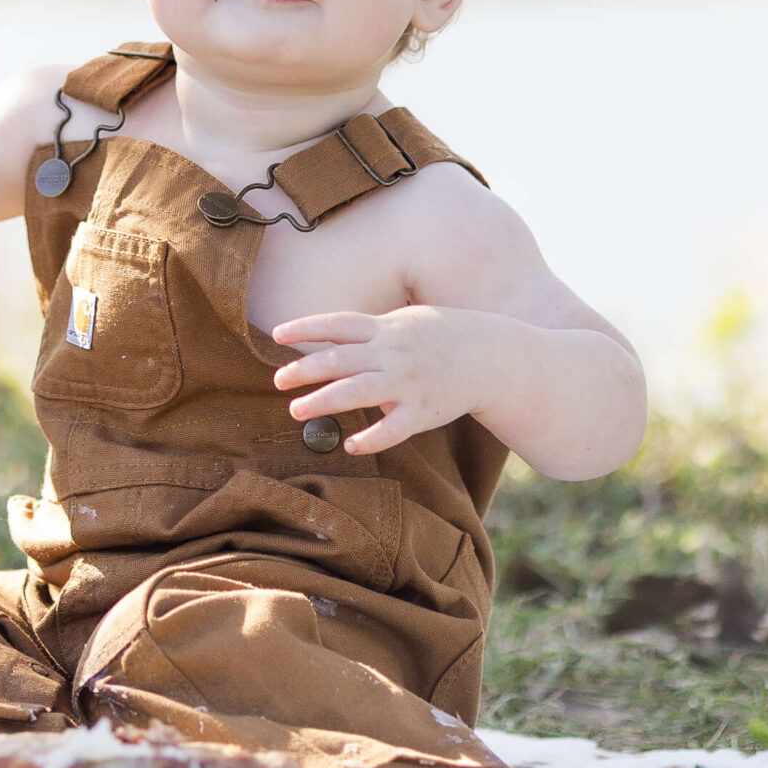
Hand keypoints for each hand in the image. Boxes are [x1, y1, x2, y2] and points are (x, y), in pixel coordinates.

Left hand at [268, 307, 491, 454]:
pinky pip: (394, 429)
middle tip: (277, 381)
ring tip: (296, 410)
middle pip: (340, 360)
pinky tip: (350, 446)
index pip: (338, 325)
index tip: (276, 335)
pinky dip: (372, 438)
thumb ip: (368, 330)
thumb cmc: (439, 336)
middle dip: (305, 370)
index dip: (306, 328)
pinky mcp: (422, 412)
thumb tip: (327, 338)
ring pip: (358, 392)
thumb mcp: (404, 321)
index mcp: (385, 329)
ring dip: (324, 401)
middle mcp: (392, 354)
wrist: (491, 358)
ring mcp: (407, 383)